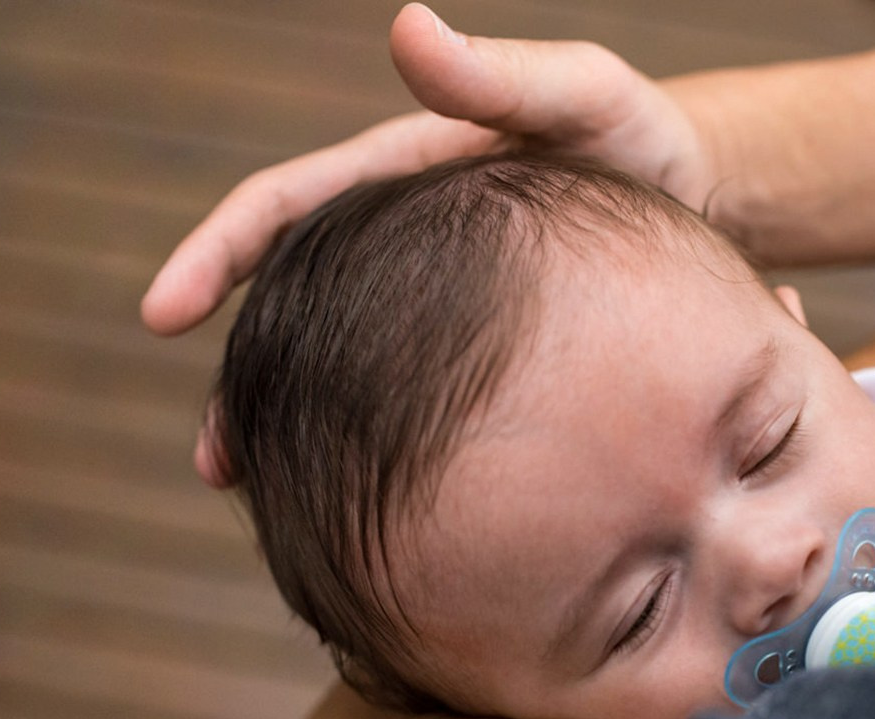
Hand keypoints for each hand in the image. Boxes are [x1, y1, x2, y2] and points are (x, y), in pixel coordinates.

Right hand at [142, 4, 711, 485]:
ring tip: (279, 510)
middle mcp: (398, 252)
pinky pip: (411, 411)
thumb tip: (406, 26)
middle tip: (216, 462)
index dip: (218, 254)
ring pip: (343, 376)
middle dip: (246, 386)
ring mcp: (432, 315)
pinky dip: (378, 456)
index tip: (162, 312)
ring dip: (306, 436)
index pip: (282, 208)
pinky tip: (374, 513)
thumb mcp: (583, 96)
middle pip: (294, 315)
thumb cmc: (642, 143)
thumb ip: (503, 74)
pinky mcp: (478, 368)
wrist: (712, 209)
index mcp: (395, 180)